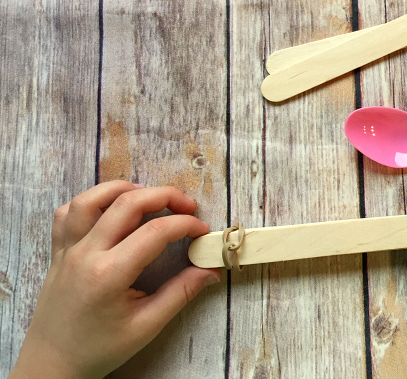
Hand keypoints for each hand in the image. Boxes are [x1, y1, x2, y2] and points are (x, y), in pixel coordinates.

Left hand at [9, 181, 220, 378]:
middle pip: (127, 203)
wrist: (52, 365)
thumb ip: (180, 293)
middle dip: (164, 195)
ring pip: (90, 199)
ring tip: (148, 195)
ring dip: (123, 189)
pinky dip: (90, 201)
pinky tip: (110, 208)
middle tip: (188, 205)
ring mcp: (67, 250)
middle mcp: (85, 254)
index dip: (185, 225)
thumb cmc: (99, 349)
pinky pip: (67, 213)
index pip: (155, 232)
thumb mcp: (146, 326)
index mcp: (109, 274)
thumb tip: (210, 270)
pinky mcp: (58, 252)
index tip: (203, 231)